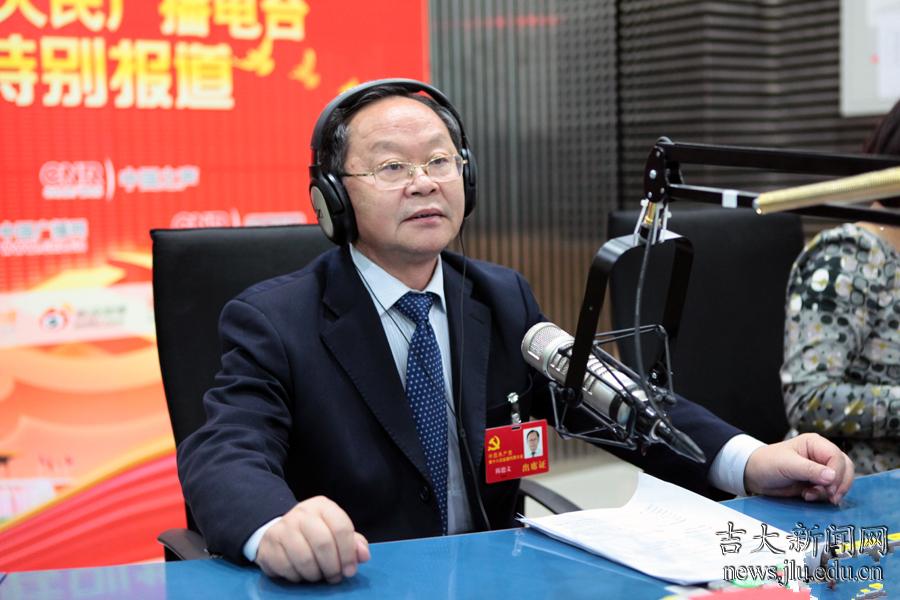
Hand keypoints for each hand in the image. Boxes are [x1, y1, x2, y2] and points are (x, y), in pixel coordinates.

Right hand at [255, 496, 369, 582]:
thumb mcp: (336, 532)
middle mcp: (302, 513)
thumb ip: (353, 543)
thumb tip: (363, 555)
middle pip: (323, 543)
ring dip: (315, 574)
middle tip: (334, 577)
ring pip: (304, 559)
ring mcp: (282, 528)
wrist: (279, 530)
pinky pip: (287, 568)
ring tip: (318, 575)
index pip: (341, 528)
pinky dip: (298, 577)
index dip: (348, 553)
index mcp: (322, 506)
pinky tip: (301, 574)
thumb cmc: (314, 533)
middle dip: (333, 567)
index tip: (350, 570)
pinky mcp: (269, 545)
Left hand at [743, 433, 853, 503]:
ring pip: (841, 481)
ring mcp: (820, 469)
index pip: (837, 457)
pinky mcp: (817, 483)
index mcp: (815, 444)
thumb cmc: (767, 463)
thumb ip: (810, 470)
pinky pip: (831, 490)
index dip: (837, 473)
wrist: (754, 476)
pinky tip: (809, 497)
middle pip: (845, 468)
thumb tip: (832, 476)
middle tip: (828, 495)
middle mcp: (821, 455)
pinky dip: (825, 496)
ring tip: (811, 495)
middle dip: (839, 484)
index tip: (828, 487)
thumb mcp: (787, 465)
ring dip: (830, 492)